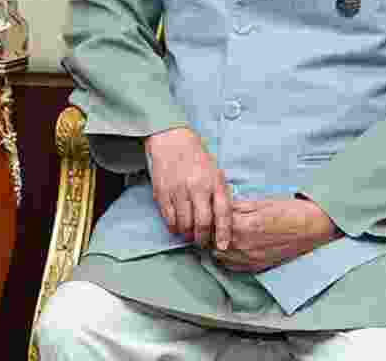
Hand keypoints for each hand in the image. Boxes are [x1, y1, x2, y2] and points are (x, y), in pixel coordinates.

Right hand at [144, 127, 230, 250]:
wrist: (171, 139)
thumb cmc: (196, 157)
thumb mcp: (215, 172)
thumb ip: (220, 194)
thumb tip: (222, 221)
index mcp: (214, 182)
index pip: (222, 213)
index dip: (223, 233)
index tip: (222, 246)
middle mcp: (197, 187)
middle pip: (202, 223)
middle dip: (202, 239)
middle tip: (202, 244)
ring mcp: (177, 189)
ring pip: (184, 223)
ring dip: (187, 235)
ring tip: (189, 236)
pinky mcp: (161, 191)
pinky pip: (168, 217)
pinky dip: (173, 226)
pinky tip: (176, 227)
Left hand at [213, 198, 339, 272]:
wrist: (314, 227)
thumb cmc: (289, 211)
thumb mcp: (260, 203)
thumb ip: (236, 207)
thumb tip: (217, 208)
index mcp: (244, 226)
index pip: (212, 225)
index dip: (207, 218)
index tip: (206, 213)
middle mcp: (245, 247)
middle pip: (212, 243)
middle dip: (209, 233)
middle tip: (211, 223)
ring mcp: (251, 260)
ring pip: (219, 256)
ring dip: (216, 246)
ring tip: (221, 234)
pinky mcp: (258, 268)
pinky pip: (232, 267)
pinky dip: (227, 257)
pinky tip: (232, 246)